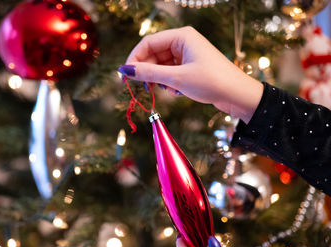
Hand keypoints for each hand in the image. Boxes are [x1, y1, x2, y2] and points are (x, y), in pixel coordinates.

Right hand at [119, 26, 262, 122]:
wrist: (238, 95)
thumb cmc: (211, 82)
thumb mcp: (177, 78)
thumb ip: (149, 73)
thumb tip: (124, 70)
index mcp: (181, 36)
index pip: (148, 43)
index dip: (134, 59)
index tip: (125, 76)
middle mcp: (183, 42)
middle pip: (153, 54)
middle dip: (147, 72)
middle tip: (144, 88)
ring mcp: (186, 55)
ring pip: (161, 65)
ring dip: (158, 79)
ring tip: (165, 90)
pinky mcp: (190, 67)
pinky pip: (170, 72)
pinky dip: (168, 83)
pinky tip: (176, 91)